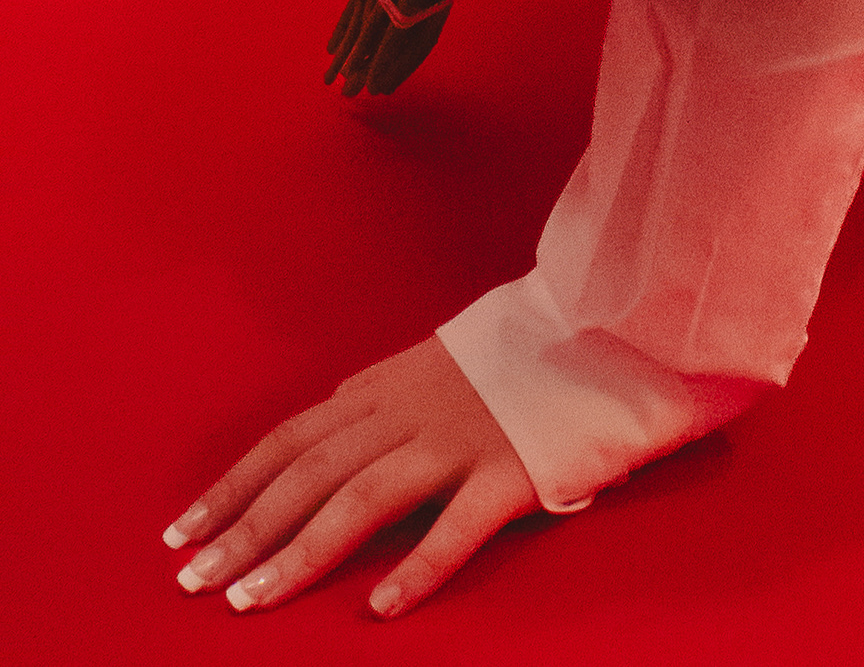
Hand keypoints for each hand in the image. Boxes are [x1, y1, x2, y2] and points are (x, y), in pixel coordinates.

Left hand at [163, 334, 540, 617]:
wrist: (610, 324)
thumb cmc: (524, 350)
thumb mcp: (439, 358)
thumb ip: (384, 392)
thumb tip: (331, 414)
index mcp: (391, 383)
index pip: (291, 438)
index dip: (234, 485)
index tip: (182, 532)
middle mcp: (413, 410)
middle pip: (311, 472)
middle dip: (247, 528)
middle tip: (195, 581)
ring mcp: (461, 439)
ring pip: (364, 498)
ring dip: (301, 552)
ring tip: (253, 601)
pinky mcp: (513, 469)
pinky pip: (457, 525)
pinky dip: (415, 567)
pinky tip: (379, 610)